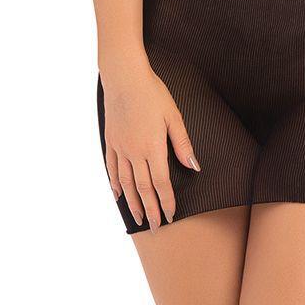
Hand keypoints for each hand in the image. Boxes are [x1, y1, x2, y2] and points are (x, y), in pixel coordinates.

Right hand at [100, 59, 200, 231]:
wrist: (125, 78)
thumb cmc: (153, 93)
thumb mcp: (173, 116)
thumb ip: (183, 143)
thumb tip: (194, 166)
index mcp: (153, 148)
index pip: (161, 183)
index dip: (167, 202)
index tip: (171, 216)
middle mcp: (135, 153)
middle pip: (143, 189)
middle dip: (151, 210)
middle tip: (156, 227)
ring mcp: (120, 148)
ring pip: (126, 183)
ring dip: (133, 203)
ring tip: (139, 218)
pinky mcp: (111, 141)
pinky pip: (112, 168)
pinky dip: (115, 184)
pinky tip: (118, 195)